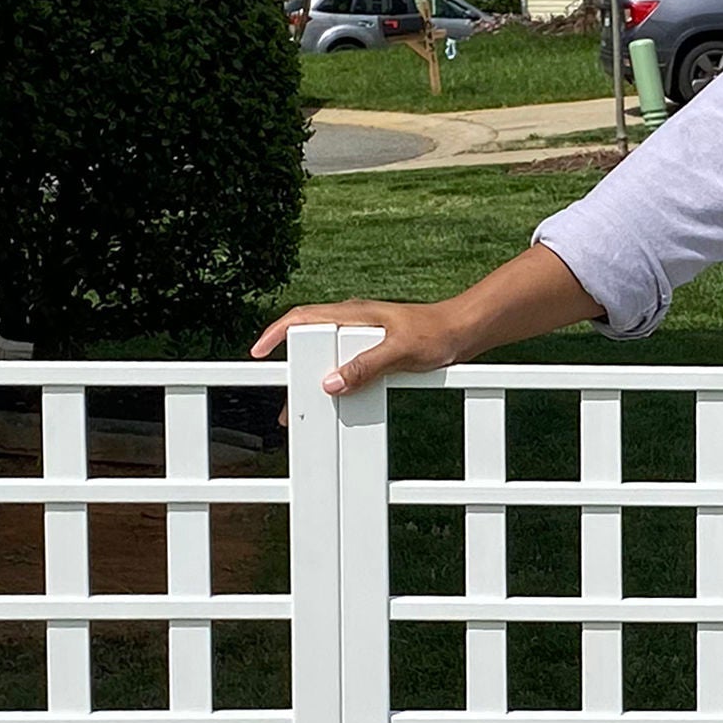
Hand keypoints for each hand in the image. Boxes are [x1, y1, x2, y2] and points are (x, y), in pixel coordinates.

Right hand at [249, 299, 459, 396]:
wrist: (464, 331)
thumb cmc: (436, 333)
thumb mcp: (400, 352)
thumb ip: (366, 366)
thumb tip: (331, 382)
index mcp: (354, 314)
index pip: (303, 318)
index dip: (276, 334)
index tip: (258, 352)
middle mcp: (355, 322)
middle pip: (312, 343)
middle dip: (294, 369)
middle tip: (286, 401)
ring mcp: (365, 336)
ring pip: (330, 357)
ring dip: (317, 379)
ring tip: (308, 408)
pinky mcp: (377, 349)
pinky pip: (349, 365)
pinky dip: (339, 381)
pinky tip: (340, 397)